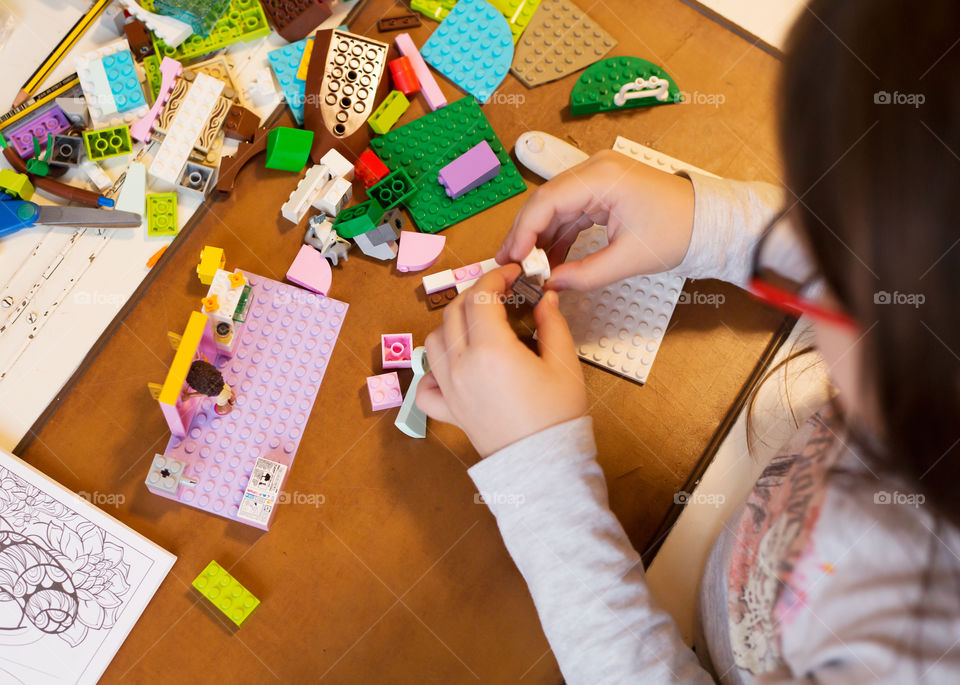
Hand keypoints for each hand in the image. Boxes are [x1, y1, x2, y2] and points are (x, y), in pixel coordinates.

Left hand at [416, 265, 587, 457]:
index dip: (496, 277)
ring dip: (452, 324)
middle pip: (455, 312)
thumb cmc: (557, 417)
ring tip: (478, 325)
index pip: (482, 296)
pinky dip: (431, 371)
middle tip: (500, 294)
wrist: (546, 467)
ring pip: (433, 341)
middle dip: (476, 294)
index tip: (513, 275)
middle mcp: (462, 366)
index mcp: (491, 350)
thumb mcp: (563, 362)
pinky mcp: (449, 411)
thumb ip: (551, 323)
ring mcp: (450, 389)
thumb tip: (544, 299)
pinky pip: (426, 386)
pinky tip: (451, 366)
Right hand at [497, 149, 695, 290]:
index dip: (524, 231)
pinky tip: (549, 259)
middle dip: (525, 235)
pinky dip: (557, 235)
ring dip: (539, 237)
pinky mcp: (602, 191)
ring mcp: (598, 179)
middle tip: (509, 264)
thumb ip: (585, 274)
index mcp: (602, 177)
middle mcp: (595, 170)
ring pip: (554, 208)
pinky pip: (570, 212)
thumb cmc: (679, 230)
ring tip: (526, 267)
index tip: (513, 258)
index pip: (547, 201)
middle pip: (545, 201)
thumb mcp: (629, 259)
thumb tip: (551, 285)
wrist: (708, 222)